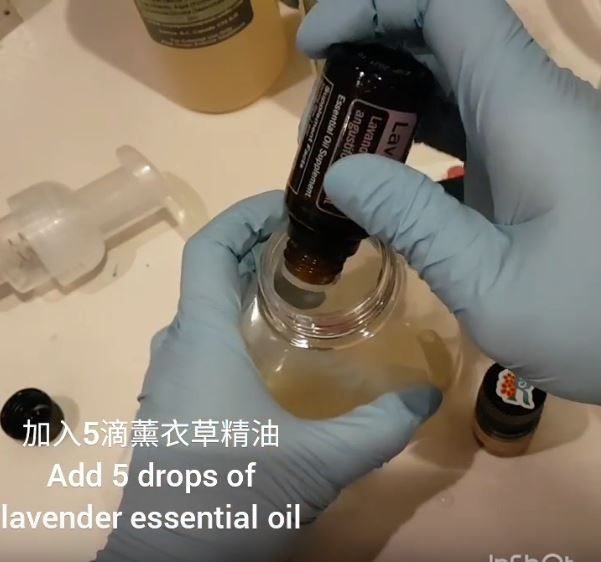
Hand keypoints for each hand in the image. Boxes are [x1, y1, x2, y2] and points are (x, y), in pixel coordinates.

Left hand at [95, 192, 440, 561]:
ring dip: (250, 285)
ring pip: (207, 307)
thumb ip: (379, 426)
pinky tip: (277, 345)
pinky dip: (238, 321)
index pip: (207, 248)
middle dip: (260, 247)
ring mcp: (170, 375)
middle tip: (318, 245)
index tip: (290, 207)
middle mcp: (177, 346)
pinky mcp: (174, 401)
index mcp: (200, 340)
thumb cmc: (234, 502)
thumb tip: (428, 396)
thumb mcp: (318, 462)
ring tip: (306, 285)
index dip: (244, 215)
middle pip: (212, 272)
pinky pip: (203, 339)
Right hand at [298, 0, 600, 402]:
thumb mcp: (489, 285)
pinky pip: (468, 127)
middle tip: (318, 116)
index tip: (316, 47)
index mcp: (526, 114)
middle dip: (369, 60)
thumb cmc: (594, 321)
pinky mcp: (535, 165)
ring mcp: (537, 135)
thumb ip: (412, 222)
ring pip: (453, 83)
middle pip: (444, 38)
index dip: (374, 6)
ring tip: (337, 147)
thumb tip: (338, 174)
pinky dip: (418, 140)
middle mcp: (533, 107)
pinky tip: (386, 183)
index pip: (447, 8)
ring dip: (390, 103)